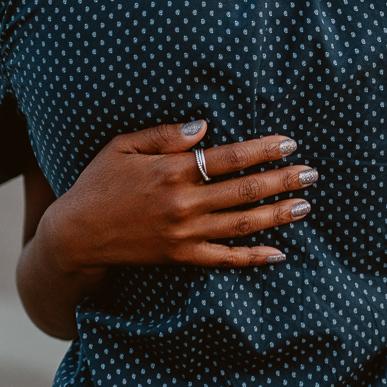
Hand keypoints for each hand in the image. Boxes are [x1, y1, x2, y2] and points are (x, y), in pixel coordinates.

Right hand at [39, 121, 316, 273]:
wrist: (74, 236)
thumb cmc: (98, 184)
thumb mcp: (122, 146)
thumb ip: (164, 135)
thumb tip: (204, 127)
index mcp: (172, 171)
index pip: (230, 157)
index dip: (263, 150)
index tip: (290, 143)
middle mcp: (183, 203)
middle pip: (245, 190)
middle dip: (283, 181)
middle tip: (312, 174)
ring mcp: (183, 233)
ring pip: (242, 224)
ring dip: (278, 215)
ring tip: (305, 206)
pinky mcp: (180, 257)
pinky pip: (224, 259)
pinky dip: (253, 257)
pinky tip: (278, 253)